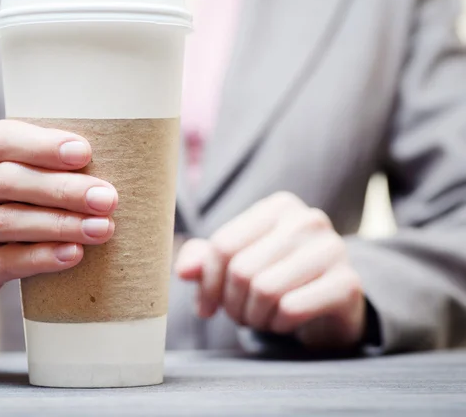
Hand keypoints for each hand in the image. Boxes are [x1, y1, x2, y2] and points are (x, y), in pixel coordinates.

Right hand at [0, 120, 117, 306]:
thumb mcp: (4, 169)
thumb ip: (40, 162)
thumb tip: (104, 165)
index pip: (4, 140)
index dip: (44, 146)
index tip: (84, 152)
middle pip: (12, 181)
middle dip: (65, 189)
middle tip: (107, 198)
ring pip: (11, 222)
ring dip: (62, 225)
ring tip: (102, 228)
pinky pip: (7, 260)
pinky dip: (44, 257)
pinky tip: (74, 253)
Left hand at [176, 192, 364, 348]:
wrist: (332, 304)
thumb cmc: (277, 278)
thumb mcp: (237, 264)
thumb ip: (205, 260)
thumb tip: (183, 270)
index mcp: (278, 206)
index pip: (222, 245)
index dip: (207, 282)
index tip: (206, 305)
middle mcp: (307, 220)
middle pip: (241, 270)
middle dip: (232, 304)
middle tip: (240, 314)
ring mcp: (333, 248)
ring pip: (264, 290)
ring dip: (254, 316)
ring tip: (261, 317)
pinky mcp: (347, 283)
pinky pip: (291, 309)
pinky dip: (279, 324)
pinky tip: (285, 321)